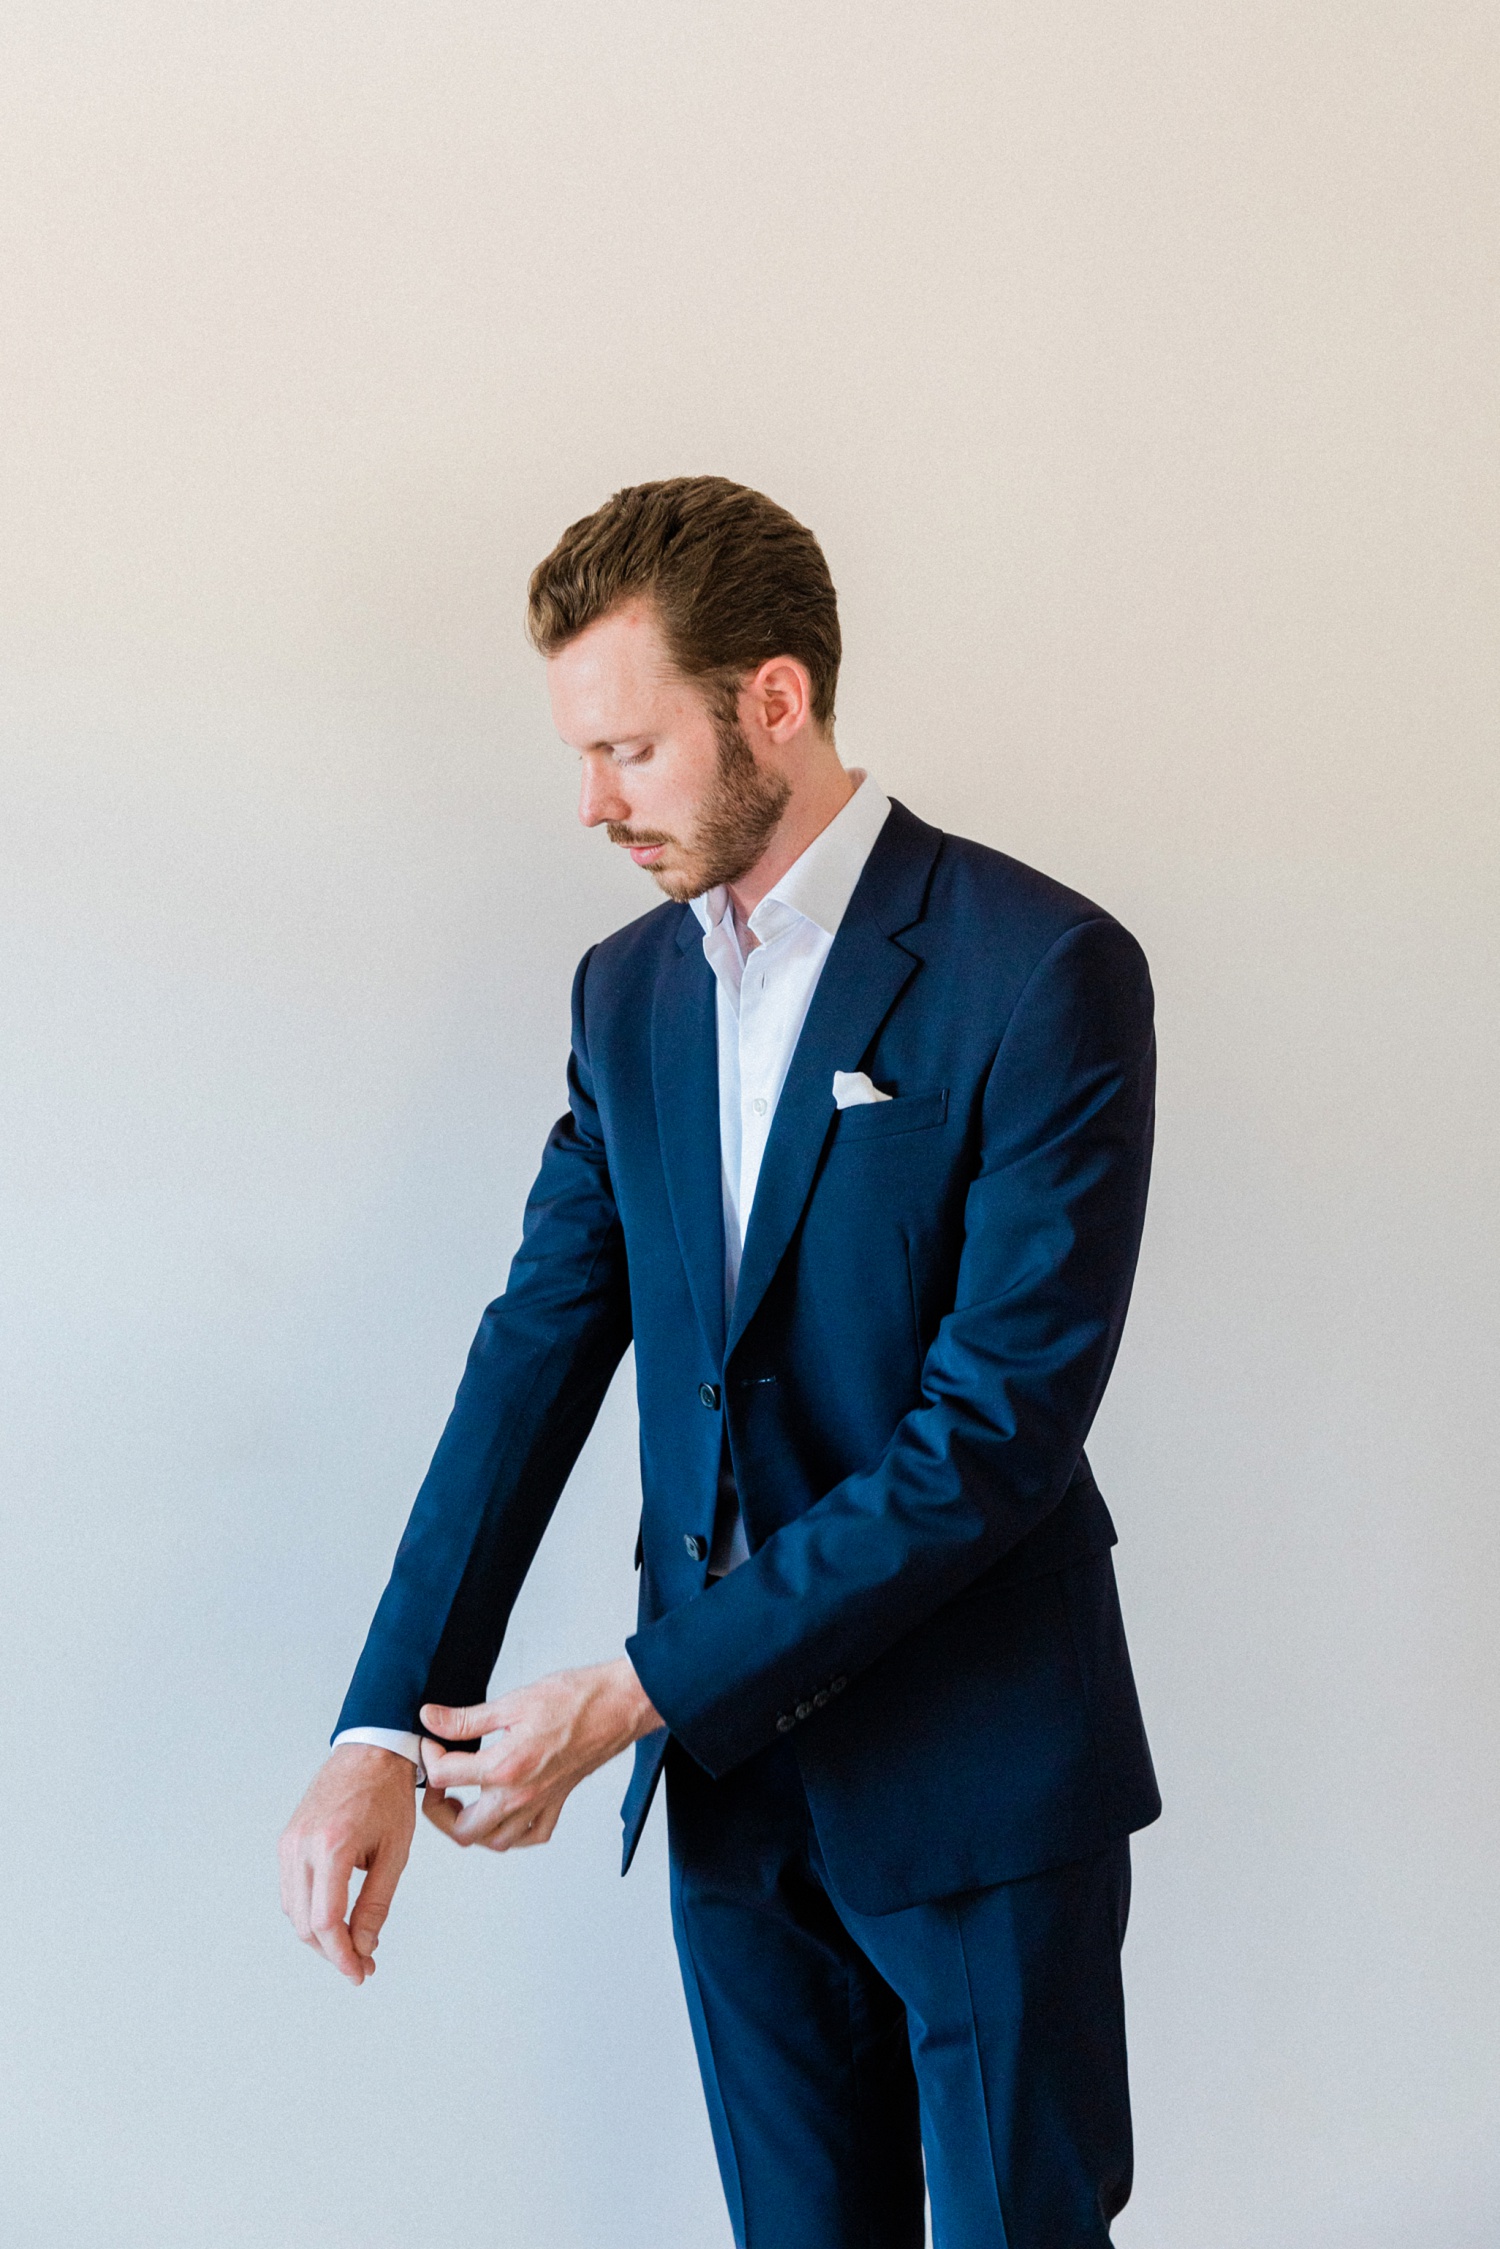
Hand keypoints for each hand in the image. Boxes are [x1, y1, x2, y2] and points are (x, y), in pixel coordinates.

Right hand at [278, 1745, 416, 1984]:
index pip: (326, 1920)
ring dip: (319, 1935)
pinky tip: (335, 1917)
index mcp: (332, 1845)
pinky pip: (292, 1890)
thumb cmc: (388, 1796)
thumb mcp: (395, 1851)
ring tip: (352, 1944)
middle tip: (362, 1964)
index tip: (360, 1973)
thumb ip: (377, 1903)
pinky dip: (310, 1911)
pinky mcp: (286, 1840)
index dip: (342, 1955)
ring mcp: (289, 1842)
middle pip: (305, 1923)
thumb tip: (364, 1947)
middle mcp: (301, 1845)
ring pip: (294, 1910)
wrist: (370, 1751)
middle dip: (332, 1951)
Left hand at [420, 1657, 660, 1853]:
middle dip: (439, 1810)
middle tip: (439, 1784)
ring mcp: (540, 1804)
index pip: (445, 1777)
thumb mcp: (511, 1701)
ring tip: (464, 1800)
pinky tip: (503, 1811)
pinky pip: (529, 1837)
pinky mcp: (558, 1803)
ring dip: (472, 1827)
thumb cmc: (575, 1699)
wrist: (618, 1705)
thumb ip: (466, 1718)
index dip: (429, 1757)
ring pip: (493, 1842)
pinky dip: (511, 1833)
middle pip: (462, 1829)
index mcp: (505, 1766)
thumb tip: (431, 1718)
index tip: (432, 1742)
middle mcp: (521, 1794)